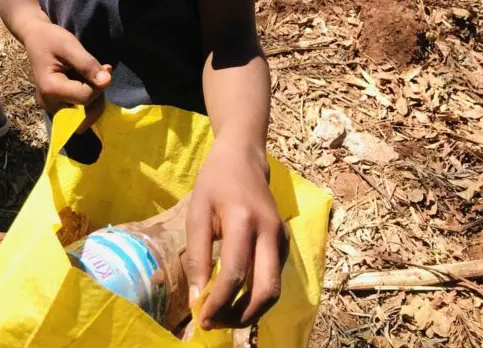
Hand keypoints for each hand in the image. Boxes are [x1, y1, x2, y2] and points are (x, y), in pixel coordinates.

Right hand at [22, 18, 111, 131]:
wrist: (36, 38)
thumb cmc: (51, 39)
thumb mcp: (70, 46)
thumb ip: (88, 64)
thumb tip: (106, 81)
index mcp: (50, 89)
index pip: (85, 97)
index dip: (99, 84)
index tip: (105, 67)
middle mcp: (49, 104)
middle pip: (85, 110)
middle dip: (98, 92)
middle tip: (98, 71)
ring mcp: (51, 107)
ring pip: (84, 113)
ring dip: (94, 94)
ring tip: (91, 74)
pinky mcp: (56, 106)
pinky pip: (78, 109)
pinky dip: (87, 96)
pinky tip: (86, 80)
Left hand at [186, 139, 287, 330]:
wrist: (244, 157)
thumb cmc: (215, 181)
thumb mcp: (197, 211)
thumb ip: (198, 256)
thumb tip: (198, 298)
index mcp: (244, 220)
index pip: (234, 274)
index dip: (218, 303)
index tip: (201, 320)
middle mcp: (269, 231)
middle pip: (266, 290)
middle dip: (242, 316)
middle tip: (217, 324)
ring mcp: (281, 238)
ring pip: (274, 289)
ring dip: (251, 311)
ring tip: (223, 316)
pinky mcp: (285, 243)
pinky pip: (274, 278)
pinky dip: (256, 295)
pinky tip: (235, 298)